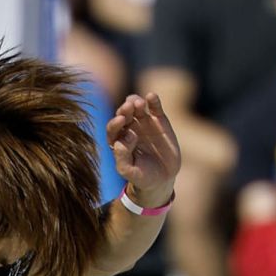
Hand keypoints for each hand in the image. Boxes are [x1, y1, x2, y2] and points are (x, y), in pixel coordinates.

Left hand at [107, 91, 180, 205]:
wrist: (162, 179)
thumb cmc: (142, 176)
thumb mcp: (129, 171)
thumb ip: (122, 158)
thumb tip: (121, 140)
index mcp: (118, 140)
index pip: (112, 128)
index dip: (115, 123)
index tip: (121, 121)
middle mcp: (129, 128)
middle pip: (123, 114)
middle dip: (124, 110)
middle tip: (128, 108)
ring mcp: (144, 122)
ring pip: (137, 107)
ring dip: (136, 102)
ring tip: (138, 103)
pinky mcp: (159, 120)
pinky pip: (155, 107)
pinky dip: (153, 100)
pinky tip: (151, 96)